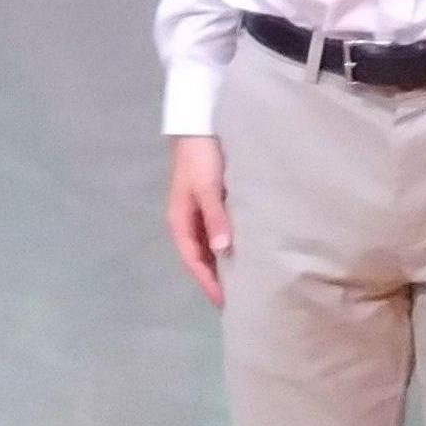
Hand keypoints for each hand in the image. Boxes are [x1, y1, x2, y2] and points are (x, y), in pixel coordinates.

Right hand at [165, 135, 231, 308]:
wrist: (200, 122)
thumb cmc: (201, 155)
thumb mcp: (207, 187)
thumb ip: (215, 217)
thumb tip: (223, 251)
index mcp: (179, 221)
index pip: (193, 262)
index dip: (208, 283)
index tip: (226, 303)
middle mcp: (188, 220)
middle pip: (201, 257)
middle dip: (217, 278)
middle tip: (240, 299)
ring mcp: (199, 211)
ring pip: (211, 245)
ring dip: (224, 263)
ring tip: (246, 281)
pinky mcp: (213, 201)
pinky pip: (220, 231)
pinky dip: (230, 244)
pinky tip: (246, 250)